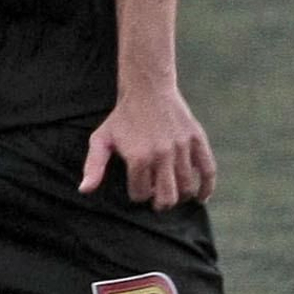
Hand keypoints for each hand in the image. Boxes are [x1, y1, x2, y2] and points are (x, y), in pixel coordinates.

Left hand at [80, 88, 216, 210]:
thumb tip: (84, 190)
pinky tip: (201, 198)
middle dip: (161, 204)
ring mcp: (181, 147)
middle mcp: (162, 154)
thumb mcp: (101, 139)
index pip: (141, 194)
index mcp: (138, 157)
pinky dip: (207, 188)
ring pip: (187, 187)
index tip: (138, 188)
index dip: (138, 195)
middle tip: (158, 201)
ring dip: (180, 196)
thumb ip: (93, 166)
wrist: (147, 89)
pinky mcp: (197, 139)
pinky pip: (208, 169)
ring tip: (174, 194)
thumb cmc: (122, 117)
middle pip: (167, 197)